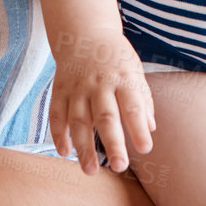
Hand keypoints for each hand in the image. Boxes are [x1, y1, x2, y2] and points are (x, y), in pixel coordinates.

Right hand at [48, 31, 154, 174]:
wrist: (84, 34)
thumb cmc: (116, 59)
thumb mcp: (135, 71)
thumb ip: (143, 100)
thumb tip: (149, 129)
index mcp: (123, 79)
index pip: (133, 107)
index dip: (139, 128)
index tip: (145, 149)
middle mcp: (99, 83)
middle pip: (106, 117)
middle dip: (113, 143)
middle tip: (120, 166)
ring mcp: (77, 87)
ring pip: (78, 120)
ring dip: (83, 147)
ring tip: (90, 170)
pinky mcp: (59, 90)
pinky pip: (56, 115)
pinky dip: (58, 135)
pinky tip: (64, 152)